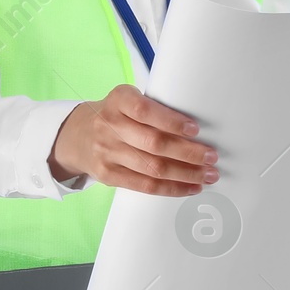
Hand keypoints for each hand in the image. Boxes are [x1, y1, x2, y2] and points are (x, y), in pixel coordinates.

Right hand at [49, 85, 217, 196]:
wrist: (76, 135)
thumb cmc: (116, 115)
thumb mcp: (128, 100)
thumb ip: (155, 109)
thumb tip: (197, 130)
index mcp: (119, 100)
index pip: (146, 111)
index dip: (171, 122)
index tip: (196, 129)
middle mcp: (110, 125)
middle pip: (154, 143)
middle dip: (188, 153)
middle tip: (212, 157)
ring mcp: (107, 152)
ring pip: (152, 168)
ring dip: (186, 174)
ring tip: (209, 175)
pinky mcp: (107, 175)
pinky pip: (144, 186)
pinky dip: (172, 188)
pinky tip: (191, 187)